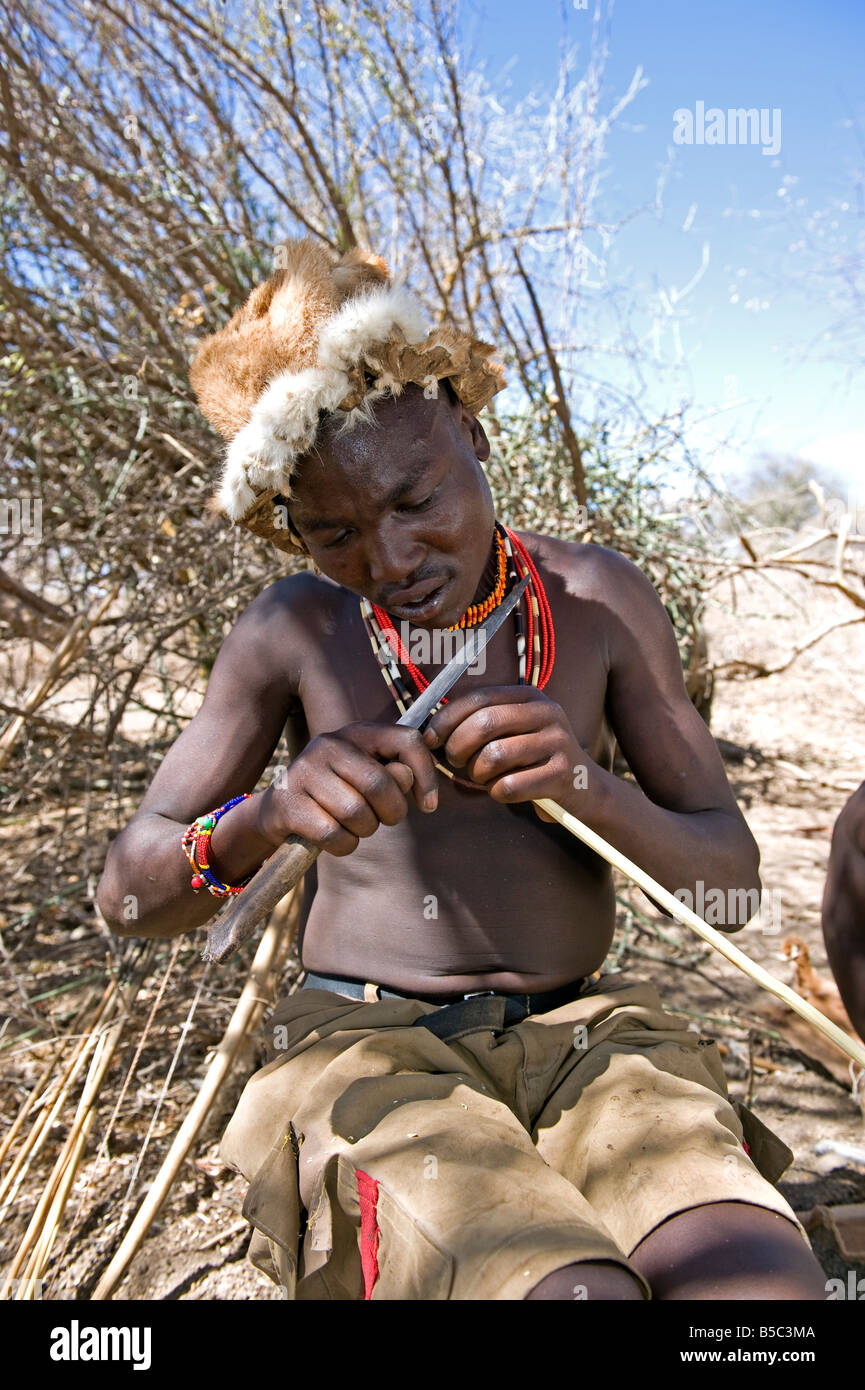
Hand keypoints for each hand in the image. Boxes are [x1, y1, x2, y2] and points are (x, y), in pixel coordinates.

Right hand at [257, 722, 438, 856]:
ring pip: (357, 813)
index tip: (429, 805)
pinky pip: (334, 835)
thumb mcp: (367, 780)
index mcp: (356, 734)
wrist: (277, 813)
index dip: (427, 775)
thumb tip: (409, 777)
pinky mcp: (288, 803)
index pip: (407, 740)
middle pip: (380, 784)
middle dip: (391, 813)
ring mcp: (304, 772)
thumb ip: (394, 775)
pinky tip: (336, 838)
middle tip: (383, 819)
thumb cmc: (335, 797)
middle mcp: (328, 745)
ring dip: (364, 831)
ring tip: (353, 826)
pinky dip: (343, 845)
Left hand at [422, 686, 590, 815]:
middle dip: (458, 747)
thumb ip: (481, 723)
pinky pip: (510, 786)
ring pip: (494, 757)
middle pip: (484, 724)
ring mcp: (558, 743)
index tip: (430, 738)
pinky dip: (497, 793)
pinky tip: (504, 792)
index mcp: (530, 697)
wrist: (586, 788)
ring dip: (478, 774)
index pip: (479, 698)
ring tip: (484, 778)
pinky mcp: (562, 775)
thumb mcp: (515, 731)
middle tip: (456, 762)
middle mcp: (547, 713)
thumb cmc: (535, 760)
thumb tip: (432, 730)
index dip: (447, 718)